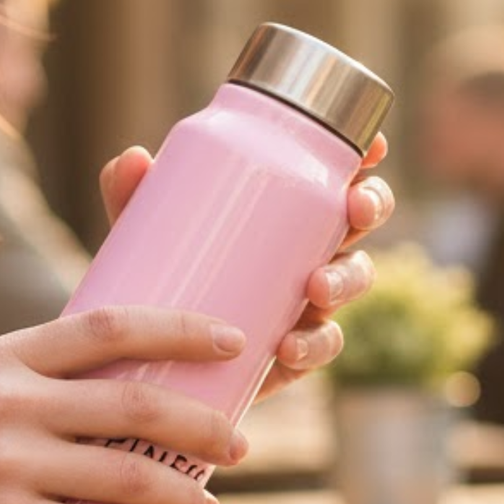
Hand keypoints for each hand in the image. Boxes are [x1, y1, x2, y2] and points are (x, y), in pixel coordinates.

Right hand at [0, 307, 248, 503]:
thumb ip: (32, 388)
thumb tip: (123, 398)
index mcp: (0, 359)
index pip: (110, 326)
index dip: (181, 330)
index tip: (232, 340)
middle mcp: (5, 402)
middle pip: (136, 402)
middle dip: (203, 425)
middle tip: (240, 444)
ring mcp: (3, 464)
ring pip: (127, 474)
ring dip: (184, 495)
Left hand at [100, 134, 394, 400]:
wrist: (139, 357)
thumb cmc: (153, 274)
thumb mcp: (139, 233)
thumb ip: (130, 194)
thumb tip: (134, 160)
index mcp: (284, 208)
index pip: (334, 171)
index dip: (366, 155)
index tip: (373, 146)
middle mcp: (305, 249)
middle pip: (359, 220)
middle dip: (371, 207)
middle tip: (354, 210)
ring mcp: (304, 303)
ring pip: (352, 281)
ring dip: (346, 279)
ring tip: (316, 288)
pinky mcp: (290, 353)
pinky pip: (318, 347)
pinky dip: (311, 346)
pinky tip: (288, 345)